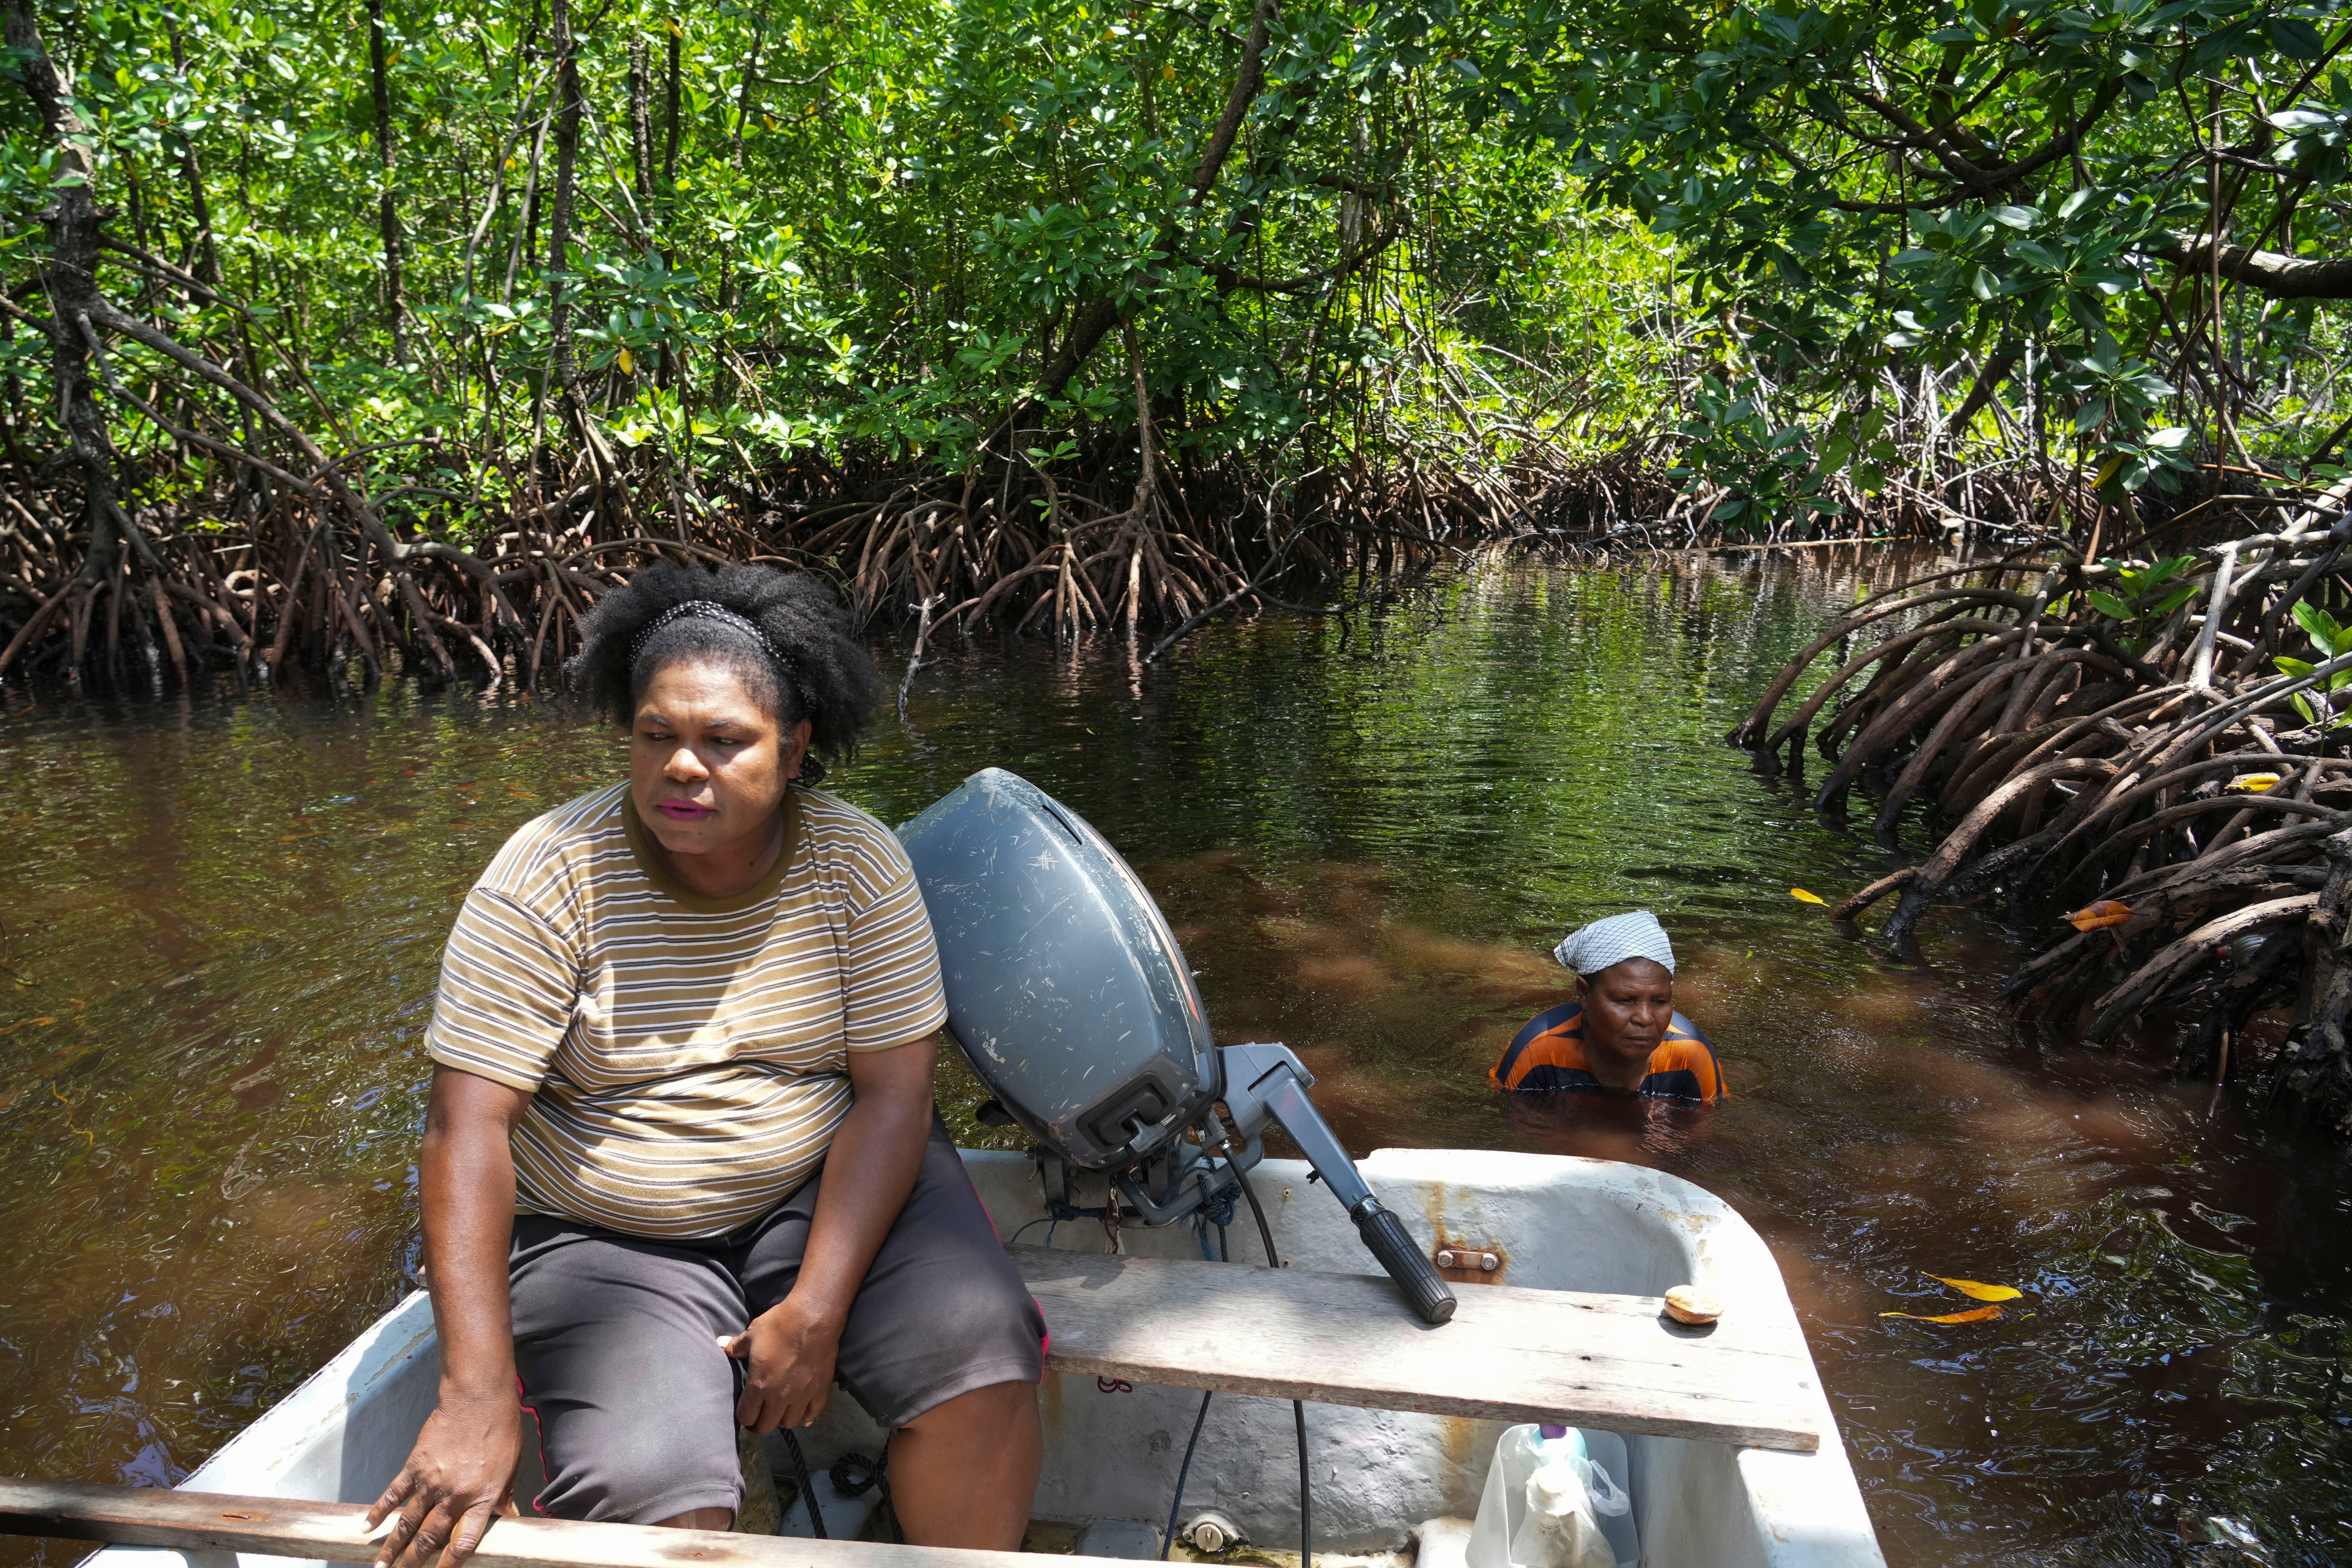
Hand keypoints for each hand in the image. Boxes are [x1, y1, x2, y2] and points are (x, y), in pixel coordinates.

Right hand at [367, 1391, 522, 1567]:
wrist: (478, 1399)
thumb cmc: (500, 1431)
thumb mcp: (511, 1467)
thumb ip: (504, 1497)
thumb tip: (511, 1518)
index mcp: (481, 1498)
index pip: (463, 1542)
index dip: (450, 1565)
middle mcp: (454, 1495)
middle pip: (429, 1538)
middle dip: (413, 1562)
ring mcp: (432, 1481)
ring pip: (407, 1522)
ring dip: (392, 1546)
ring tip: (380, 1566)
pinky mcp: (415, 1466)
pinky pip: (394, 1494)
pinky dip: (379, 1511)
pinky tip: (367, 1527)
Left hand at [723, 1294, 842, 1432]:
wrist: (812, 1316)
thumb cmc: (779, 1325)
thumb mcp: (752, 1334)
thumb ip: (736, 1346)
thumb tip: (719, 1345)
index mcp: (759, 1386)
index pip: (746, 1416)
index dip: (743, 1417)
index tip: (744, 1413)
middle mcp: (780, 1396)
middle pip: (767, 1426)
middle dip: (759, 1425)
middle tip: (759, 1417)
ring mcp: (802, 1395)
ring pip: (790, 1422)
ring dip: (782, 1420)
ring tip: (779, 1412)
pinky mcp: (820, 1389)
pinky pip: (814, 1412)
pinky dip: (808, 1417)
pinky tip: (804, 1415)